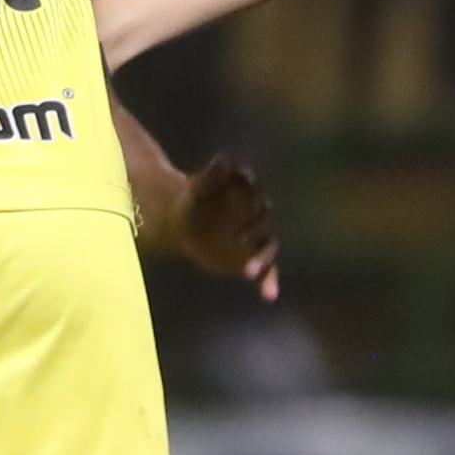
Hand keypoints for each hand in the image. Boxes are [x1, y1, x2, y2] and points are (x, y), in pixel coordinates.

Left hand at [152, 148, 285, 298]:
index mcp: (248, 191)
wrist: (184, 224)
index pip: (255, 194)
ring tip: (250, 274)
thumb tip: (223, 158)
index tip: (242, 208)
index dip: (250, 201)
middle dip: (255, 231)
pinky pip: (267, 268)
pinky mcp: (254, 255)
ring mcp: (258, 235)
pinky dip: (270, 280)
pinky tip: (269, 296)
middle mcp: (258, 212)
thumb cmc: (191, 201)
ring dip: (263, 260)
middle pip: (264, 221)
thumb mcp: (196, 188)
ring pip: (268, 246)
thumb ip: (210, 175)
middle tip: (240, 241)